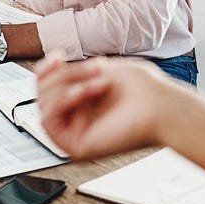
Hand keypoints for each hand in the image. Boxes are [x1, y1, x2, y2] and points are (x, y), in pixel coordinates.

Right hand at [35, 54, 184, 160]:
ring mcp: (74, 134)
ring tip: (98, 80)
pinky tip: (84, 92)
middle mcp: (75, 120)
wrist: (161, 106)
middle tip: (96, 68)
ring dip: (67, 85)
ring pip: (43, 105)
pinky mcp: (74, 147)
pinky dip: (63, 101)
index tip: (59, 55)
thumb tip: (50, 67)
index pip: (46, 88)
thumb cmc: (141, 90)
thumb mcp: (100, 71)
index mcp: (81, 104)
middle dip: (65, 74)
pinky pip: (48, 121)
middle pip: (43, 93)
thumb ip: (71, 71)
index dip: (46, 70)